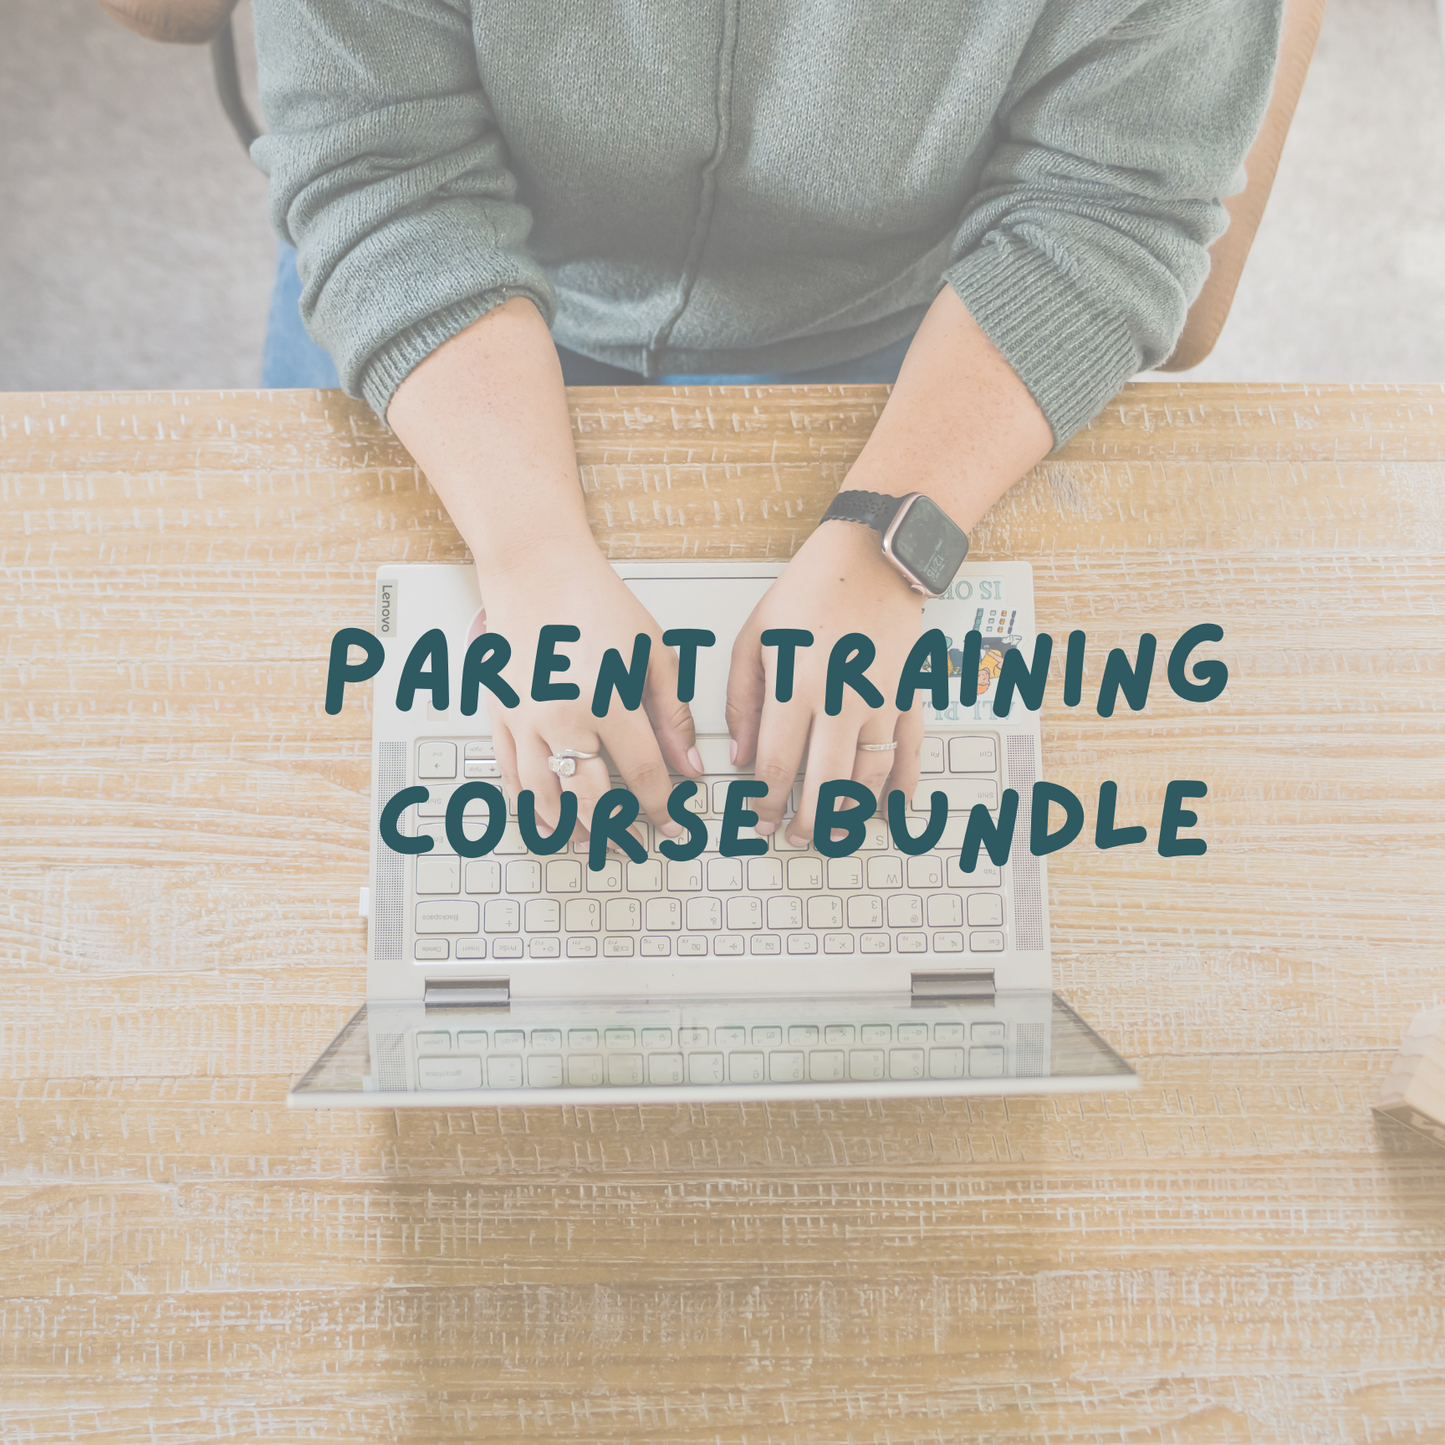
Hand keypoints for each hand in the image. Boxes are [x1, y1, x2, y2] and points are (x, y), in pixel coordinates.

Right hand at [482, 547, 701, 840]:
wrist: (534, 567)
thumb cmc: (594, 600)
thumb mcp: (652, 651)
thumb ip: (673, 714)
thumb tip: (689, 765)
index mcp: (606, 698)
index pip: (641, 775)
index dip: (662, 808)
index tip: (673, 823)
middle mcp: (561, 716)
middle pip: (591, 799)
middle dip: (616, 829)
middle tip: (632, 843)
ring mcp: (524, 719)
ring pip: (546, 798)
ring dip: (571, 828)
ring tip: (592, 840)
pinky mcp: (500, 715)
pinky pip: (511, 776)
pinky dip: (529, 805)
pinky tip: (546, 818)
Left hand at [726, 519, 924, 844]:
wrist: (872, 558)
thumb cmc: (810, 592)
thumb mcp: (755, 637)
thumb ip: (743, 700)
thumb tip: (741, 754)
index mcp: (797, 685)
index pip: (779, 766)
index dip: (768, 804)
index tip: (761, 822)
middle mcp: (842, 699)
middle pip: (825, 783)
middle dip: (809, 821)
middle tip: (797, 838)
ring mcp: (882, 701)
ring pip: (869, 776)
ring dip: (850, 811)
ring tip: (834, 829)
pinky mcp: (910, 696)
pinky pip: (910, 753)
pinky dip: (903, 788)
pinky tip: (892, 809)